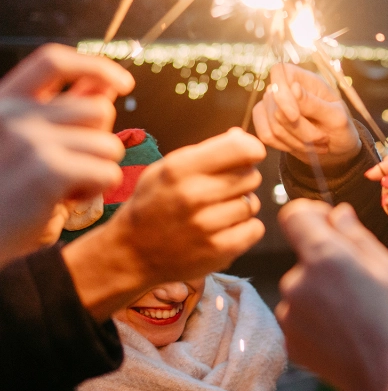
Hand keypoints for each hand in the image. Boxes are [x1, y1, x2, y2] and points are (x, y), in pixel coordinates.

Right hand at [0, 45, 134, 263]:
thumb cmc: (5, 194)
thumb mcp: (27, 145)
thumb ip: (62, 114)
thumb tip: (106, 84)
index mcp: (2, 102)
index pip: (52, 60)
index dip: (94, 66)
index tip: (123, 83)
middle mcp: (11, 114)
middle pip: (98, 108)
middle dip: (99, 139)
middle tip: (72, 168)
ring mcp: (28, 139)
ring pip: (109, 144)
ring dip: (98, 169)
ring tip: (62, 188)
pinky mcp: (48, 169)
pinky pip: (107, 172)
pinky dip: (96, 192)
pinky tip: (63, 203)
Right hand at [63, 128, 265, 319]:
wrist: (130, 254)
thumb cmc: (151, 205)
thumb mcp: (164, 169)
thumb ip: (205, 152)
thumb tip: (242, 136)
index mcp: (179, 169)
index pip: (242, 149)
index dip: (252, 150)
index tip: (247, 157)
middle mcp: (194, 195)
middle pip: (252, 177)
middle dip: (242, 180)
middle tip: (222, 189)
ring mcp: (207, 225)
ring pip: (252, 204)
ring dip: (241, 206)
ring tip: (217, 211)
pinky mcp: (218, 250)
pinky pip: (255, 229)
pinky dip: (244, 229)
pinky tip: (223, 229)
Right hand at [252, 63, 359, 167]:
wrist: (337, 147)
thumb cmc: (340, 127)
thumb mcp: (336, 117)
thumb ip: (314, 104)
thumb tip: (293, 88)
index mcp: (306, 80)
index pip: (279, 72)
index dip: (282, 93)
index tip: (294, 116)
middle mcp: (285, 89)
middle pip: (277, 108)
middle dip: (300, 130)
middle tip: (323, 138)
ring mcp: (273, 106)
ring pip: (273, 126)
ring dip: (297, 142)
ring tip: (317, 144)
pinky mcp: (266, 123)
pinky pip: (266, 136)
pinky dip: (286, 147)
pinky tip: (302, 148)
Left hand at [276, 200, 387, 390]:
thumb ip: (356, 236)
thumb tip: (337, 214)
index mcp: (325, 257)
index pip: (294, 215)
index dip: (312, 214)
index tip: (331, 225)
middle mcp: (297, 281)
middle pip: (304, 255)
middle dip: (327, 261)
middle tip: (362, 284)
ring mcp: (289, 313)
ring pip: (303, 286)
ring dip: (323, 291)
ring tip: (356, 313)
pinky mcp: (288, 338)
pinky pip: (300, 313)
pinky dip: (317, 317)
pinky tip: (345, 332)